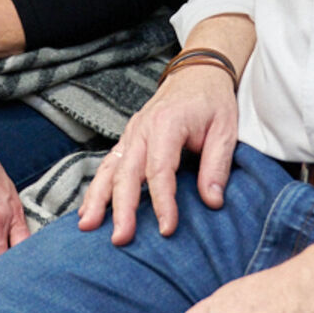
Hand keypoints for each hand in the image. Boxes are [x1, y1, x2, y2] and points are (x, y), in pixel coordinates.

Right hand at [78, 63, 237, 244]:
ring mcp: (131, 133)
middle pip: (127, 172)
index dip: (162, 202)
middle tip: (121, 238)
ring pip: (108, 168)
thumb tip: (212, 202)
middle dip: (122, 207)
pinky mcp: (128, 139)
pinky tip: (88, 210)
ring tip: (88, 226)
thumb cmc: (212, 102)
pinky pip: (107, 165)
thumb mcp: (225, 131)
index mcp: (167, 124)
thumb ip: (217, 166)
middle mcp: (142, 128)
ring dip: (97, 199)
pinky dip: (96, 187)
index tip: (166, 229)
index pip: (160, 169)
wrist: (197, 74)